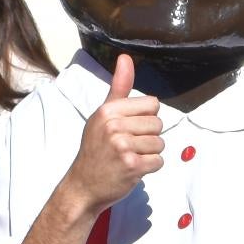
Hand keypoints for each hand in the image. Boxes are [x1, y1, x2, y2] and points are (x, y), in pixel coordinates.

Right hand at [65, 53, 163, 213]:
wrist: (83, 185)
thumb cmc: (95, 150)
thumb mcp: (102, 116)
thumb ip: (118, 88)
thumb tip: (125, 58)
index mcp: (108, 110)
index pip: (152, 104)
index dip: (146, 118)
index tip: (130, 128)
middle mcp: (114, 125)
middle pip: (158, 124)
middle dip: (148, 137)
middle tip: (128, 147)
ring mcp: (122, 146)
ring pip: (160, 144)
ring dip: (149, 154)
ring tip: (130, 157)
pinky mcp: (131, 166)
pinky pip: (158, 161)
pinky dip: (150, 168)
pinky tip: (133, 169)